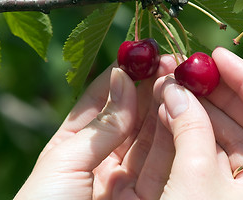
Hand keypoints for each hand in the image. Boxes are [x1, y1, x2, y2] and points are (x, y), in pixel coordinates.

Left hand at [14, 54, 177, 199]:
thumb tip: (121, 77)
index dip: (119, 77)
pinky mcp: (148, 195)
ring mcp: (127, 178)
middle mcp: (103, 160)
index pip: (100, 102)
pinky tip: (178, 111)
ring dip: (163, 107)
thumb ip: (100, 125)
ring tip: (177, 81)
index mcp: (74, 147)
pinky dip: (172, 135)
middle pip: (130, 117)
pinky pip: (162, 161)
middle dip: (148, 88)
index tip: (138, 55)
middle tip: (167, 64)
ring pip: (149, 136)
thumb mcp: (63, 162)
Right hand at [154, 47, 242, 199]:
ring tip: (176, 91)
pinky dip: (198, 134)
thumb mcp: (196, 177)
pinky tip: (175, 116)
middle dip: (218, 93)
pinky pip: (219, 153)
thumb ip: (189, 128)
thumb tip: (174, 90)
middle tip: (192, 72)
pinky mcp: (232, 194)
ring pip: (232, 136)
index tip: (217, 56)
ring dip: (202, 113)